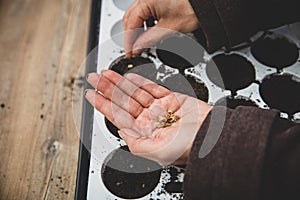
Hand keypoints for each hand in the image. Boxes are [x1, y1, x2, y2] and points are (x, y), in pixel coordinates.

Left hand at [85, 70, 211, 164]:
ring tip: (106, 74)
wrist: (213, 136)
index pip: (117, 117)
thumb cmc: (188, 147)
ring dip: (120, 83)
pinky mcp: (171, 98)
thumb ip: (135, 143)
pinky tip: (128, 77)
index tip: (91, 95)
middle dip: (107, 89)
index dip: (102, 105)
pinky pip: (152, 88)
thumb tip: (120, 130)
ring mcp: (160, 108)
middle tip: (94, 78)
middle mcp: (150, 121)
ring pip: (135, 93)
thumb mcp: (157, 152)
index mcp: (144, 134)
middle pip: (123, 102)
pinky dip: (140, 82)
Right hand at [123, 0, 198, 57]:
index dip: (129, 41)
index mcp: (146, 1)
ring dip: (137, 29)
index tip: (131, 53)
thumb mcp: (169, 28)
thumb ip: (150, 39)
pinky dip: (145, 22)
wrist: (207, 1)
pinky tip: (149, 31)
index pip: (130, 24)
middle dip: (131, 36)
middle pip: (130, 18)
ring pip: (136, 14)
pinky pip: (145, 11)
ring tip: (142, 43)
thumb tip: (138, 47)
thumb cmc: (193, 7)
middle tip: (134, 50)